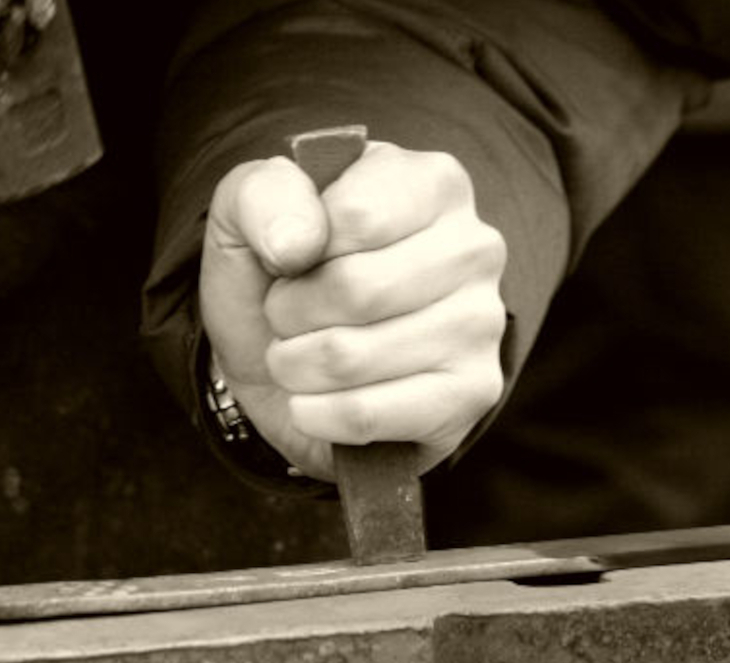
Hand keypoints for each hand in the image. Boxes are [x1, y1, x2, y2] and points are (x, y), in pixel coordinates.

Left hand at [200, 142, 506, 481]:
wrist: (272, 360)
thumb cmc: (276, 273)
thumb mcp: (247, 210)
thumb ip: (262, 195)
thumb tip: (296, 243)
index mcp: (431, 182)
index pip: (356, 215)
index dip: (297, 248)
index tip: (292, 257)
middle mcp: (474, 246)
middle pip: (355, 290)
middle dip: (289, 312)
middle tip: (287, 314)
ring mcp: (483, 324)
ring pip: (350, 358)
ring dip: (294, 365)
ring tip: (302, 354)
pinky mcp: (472, 395)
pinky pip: (365, 414)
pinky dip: (315, 412)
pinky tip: (317, 400)